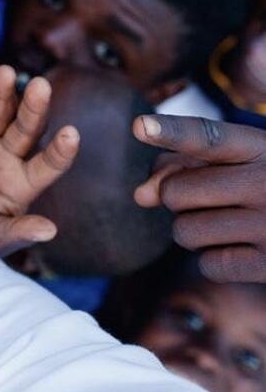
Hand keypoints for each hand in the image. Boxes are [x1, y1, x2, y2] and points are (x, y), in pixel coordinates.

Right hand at [0, 65, 79, 255]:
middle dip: (35, 108)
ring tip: (7, 73)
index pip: (50, 163)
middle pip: (27, 128)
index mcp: (25, 183)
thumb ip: (18, 231)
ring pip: (1, 112)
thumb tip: (50, 231)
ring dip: (4, 93)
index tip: (72, 134)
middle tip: (41, 87)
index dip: (61, 151)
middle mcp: (11, 157)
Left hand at [134, 115, 265, 282]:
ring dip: (194, 230)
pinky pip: (208, 264)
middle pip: (175, 192)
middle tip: (213, 198)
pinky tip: (245, 247)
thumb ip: (182, 164)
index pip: (208, 137)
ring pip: (184, 231)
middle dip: (179, 198)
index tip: (138, 126)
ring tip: (230, 221)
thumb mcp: (235, 162)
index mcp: (260, 147)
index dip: (171, 131)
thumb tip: (141, 196)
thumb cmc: (265, 185)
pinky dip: (216, 259)